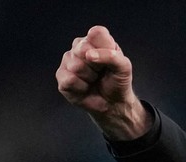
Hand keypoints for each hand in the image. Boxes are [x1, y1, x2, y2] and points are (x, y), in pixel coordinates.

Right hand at [55, 25, 147, 140]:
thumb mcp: (124, 67)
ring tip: (94, 80)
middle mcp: (80, 46)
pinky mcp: (61, 76)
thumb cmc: (117, 81)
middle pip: (82, 49)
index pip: (96, 33)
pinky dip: (81, 87)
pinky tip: (85, 87)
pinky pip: (69, 80)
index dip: (104, 48)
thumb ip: (112, 56)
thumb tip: (89, 55)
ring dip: (89, 78)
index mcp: (96, 40)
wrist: (113, 103)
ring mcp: (68, 61)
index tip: (110, 59)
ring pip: (76, 66)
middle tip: (101, 72)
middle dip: (96, 66)